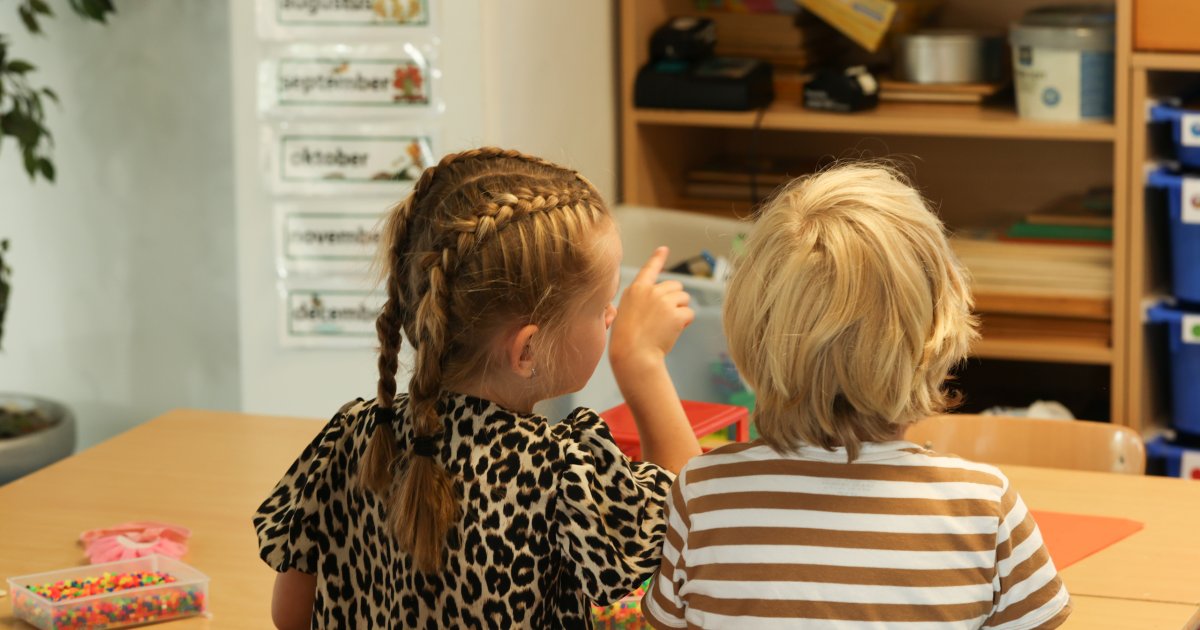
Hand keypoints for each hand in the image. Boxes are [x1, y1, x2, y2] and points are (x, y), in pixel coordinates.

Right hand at [609, 247, 694, 369]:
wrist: (633, 355)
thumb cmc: (627, 340)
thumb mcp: (626, 312)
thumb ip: (641, 301)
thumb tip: (661, 299)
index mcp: (635, 290)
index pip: (649, 269)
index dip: (657, 258)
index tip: (664, 249)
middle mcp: (651, 291)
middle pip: (675, 286)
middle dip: (675, 299)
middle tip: (665, 317)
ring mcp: (664, 302)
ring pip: (684, 298)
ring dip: (681, 310)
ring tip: (667, 326)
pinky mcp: (676, 314)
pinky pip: (689, 313)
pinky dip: (685, 323)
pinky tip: (672, 331)